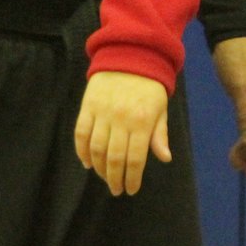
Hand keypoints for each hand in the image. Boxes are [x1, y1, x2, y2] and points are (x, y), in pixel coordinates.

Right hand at [73, 71, 168, 195]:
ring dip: (99, 168)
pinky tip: (87, 163)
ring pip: (96, 149)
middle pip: (114, 158)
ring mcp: (102, 113)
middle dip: (114, 178)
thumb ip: (159, 134)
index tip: (130, 189)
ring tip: (105, 177)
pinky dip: (81, 152)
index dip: (132, 178)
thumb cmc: (149, 86)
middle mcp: (121, 119)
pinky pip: (81, 134)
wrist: (130, 55)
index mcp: (142, 121)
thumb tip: (164, 158)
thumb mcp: (161, 109)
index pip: (135, 158)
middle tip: (116, 190)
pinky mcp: (88, 106)